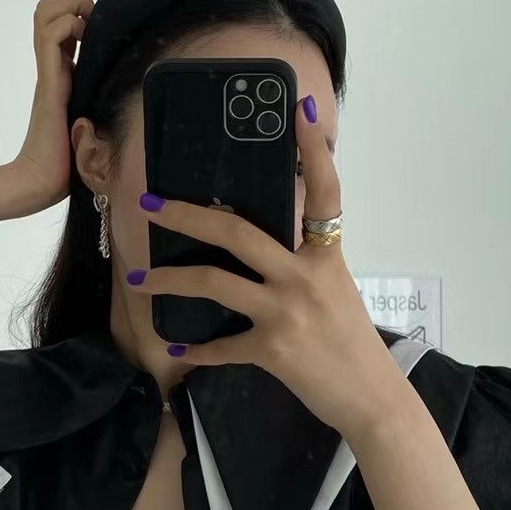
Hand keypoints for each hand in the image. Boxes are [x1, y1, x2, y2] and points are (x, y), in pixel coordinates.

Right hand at [10, 0, 94, 215]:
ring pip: (46, 14)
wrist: (39, 183)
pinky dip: (68, 27)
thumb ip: (98, 110)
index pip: (60, 26)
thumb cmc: (63, 165)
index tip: (99, 32)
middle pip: (46, 11)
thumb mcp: (89, 127)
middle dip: (71, 3)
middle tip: (91, 25)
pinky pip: (52, 37)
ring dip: (70, 9)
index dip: (79, 15)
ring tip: (86, 32)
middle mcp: (52, 70)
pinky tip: (84, 45)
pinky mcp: (50, 84)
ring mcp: (48, 74)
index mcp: (61, 77)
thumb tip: (126, 107)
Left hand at [128, 95, 405, 443]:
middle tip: (151, 203)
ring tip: (140, 278)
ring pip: (215, 282)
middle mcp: (305, 275)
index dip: (313, 151)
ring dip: (170, 279)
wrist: (371, 397)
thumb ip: (305, 262)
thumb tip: (266, 241)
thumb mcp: (336, 289)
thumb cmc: (351, 344)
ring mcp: (287, 312)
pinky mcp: (272, 350)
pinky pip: (222, 346)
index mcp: (326, 255)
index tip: (297, 113)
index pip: (325, 192)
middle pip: (238, 232)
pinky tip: (175, 348)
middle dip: (188, 214)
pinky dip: (197, 350)